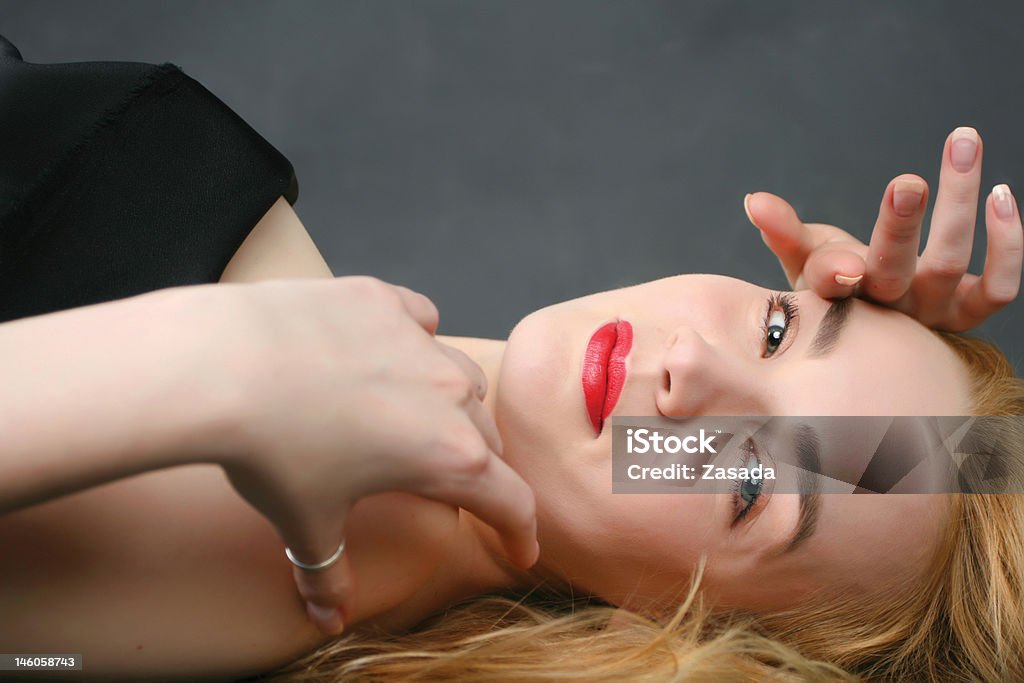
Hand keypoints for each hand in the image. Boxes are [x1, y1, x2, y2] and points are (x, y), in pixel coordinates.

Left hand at [180, 276, 537, 635]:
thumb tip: (328, 618)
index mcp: (448, 458)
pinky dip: (415, 340)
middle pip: (488, 438)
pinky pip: (420, 320)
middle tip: (445, 486)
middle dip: (476, 468)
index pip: (511, 501)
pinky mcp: (383, 300)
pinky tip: (388, 349)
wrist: (223, 364)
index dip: (520, 533)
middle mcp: (449, 394)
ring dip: (452, 404)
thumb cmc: (272, 451)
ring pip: (462, 377)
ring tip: (416, 417)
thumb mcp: (306, 522)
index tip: (520, 551)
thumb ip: (327, 573)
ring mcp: (419, 341)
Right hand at [744, 127, 1022, 330]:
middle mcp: (886, 310)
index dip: (834, 270)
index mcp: (837, 299)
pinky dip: (1008, 243)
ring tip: (963, 140)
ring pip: (950, 262)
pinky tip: (1001, 194)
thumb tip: (754, 199)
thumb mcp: (803, 258)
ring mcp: (931, 312)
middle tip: (909, 181)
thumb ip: (782, 229)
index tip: (845, 258)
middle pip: (895, 270)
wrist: (881, 334)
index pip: (830, 283)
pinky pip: (1001, 287)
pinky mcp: (969, 311)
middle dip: (901, 226)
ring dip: (960, 200)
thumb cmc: (836, 287)